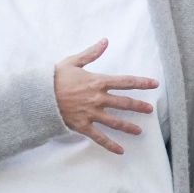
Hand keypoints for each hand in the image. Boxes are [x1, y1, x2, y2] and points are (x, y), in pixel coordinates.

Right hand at [54, 38, 158, 154]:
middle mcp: (98, 98)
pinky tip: (120, 151)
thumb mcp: (73, 61)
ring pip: (115, 121)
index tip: (155, 84)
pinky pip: (99, 137)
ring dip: (129, 126)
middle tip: (150, 110)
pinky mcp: (83, 125)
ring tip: (140, 131)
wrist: (38, 95)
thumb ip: (91, 53)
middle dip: (139, 106)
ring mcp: (91, 113)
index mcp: (97, 81)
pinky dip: (110, 145)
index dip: (142, 83)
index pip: (126, 82)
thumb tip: (105, 41)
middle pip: (124, 103)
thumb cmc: (55, 77)